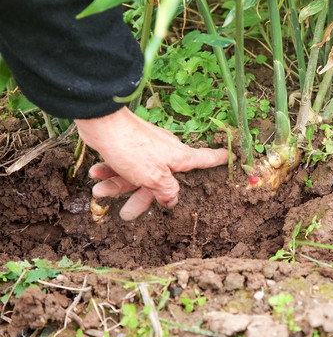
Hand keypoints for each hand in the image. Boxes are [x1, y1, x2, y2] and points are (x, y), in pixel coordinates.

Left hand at [75, 106, 228, 220]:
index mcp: (179, 158)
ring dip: (117, 185)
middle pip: (161, 180)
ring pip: (137, 174)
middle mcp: (166, 153)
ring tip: (99, 193)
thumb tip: (173, 200)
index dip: (221, 159)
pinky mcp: (129, 145)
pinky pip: (124, 164)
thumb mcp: (154, 177)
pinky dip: (110, 171)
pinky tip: (96, 175)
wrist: (102, 122)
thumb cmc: (132, 148)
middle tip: (127, 214)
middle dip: (141, 197)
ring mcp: (147, 149)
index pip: (207, 159)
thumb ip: (166, 190)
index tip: (232, 156)